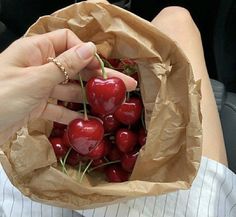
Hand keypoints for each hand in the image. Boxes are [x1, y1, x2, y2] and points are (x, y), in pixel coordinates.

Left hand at [0, 29, 136, 143]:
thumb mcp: (34, 80)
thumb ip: (64, 65)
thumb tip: (90, 49)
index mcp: (35, 50)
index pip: (67, 42)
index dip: (85, 53)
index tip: (101, 68)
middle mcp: (39, 66)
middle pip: (74, 68)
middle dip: (98, 77)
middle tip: (124, 85)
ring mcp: (39, 87)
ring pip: (69, 89)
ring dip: (88, 97)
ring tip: (110, 105)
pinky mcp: (38, 105)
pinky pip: (59, 107)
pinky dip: (71, 115)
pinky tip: (86, 121)